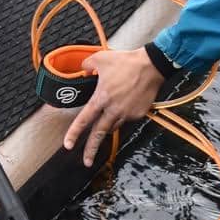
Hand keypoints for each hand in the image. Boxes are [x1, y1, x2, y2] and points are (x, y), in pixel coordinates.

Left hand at [62, 48, 163, 167]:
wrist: (151, 65)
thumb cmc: (127, 62)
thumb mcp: (100, 58)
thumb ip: (86, 65)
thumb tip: (82, 70)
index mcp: (102, 98)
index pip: (84, 119)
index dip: (74, 133)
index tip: (68, 144)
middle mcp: (113, 109)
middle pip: (99, 133)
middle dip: (91, 150)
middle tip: (86, 161)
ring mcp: (127, 113)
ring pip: (113, 126)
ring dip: (107, 126)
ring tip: (105, 121)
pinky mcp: (138, 114)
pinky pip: (126, 118)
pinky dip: (122, 114)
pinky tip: (124, 104)